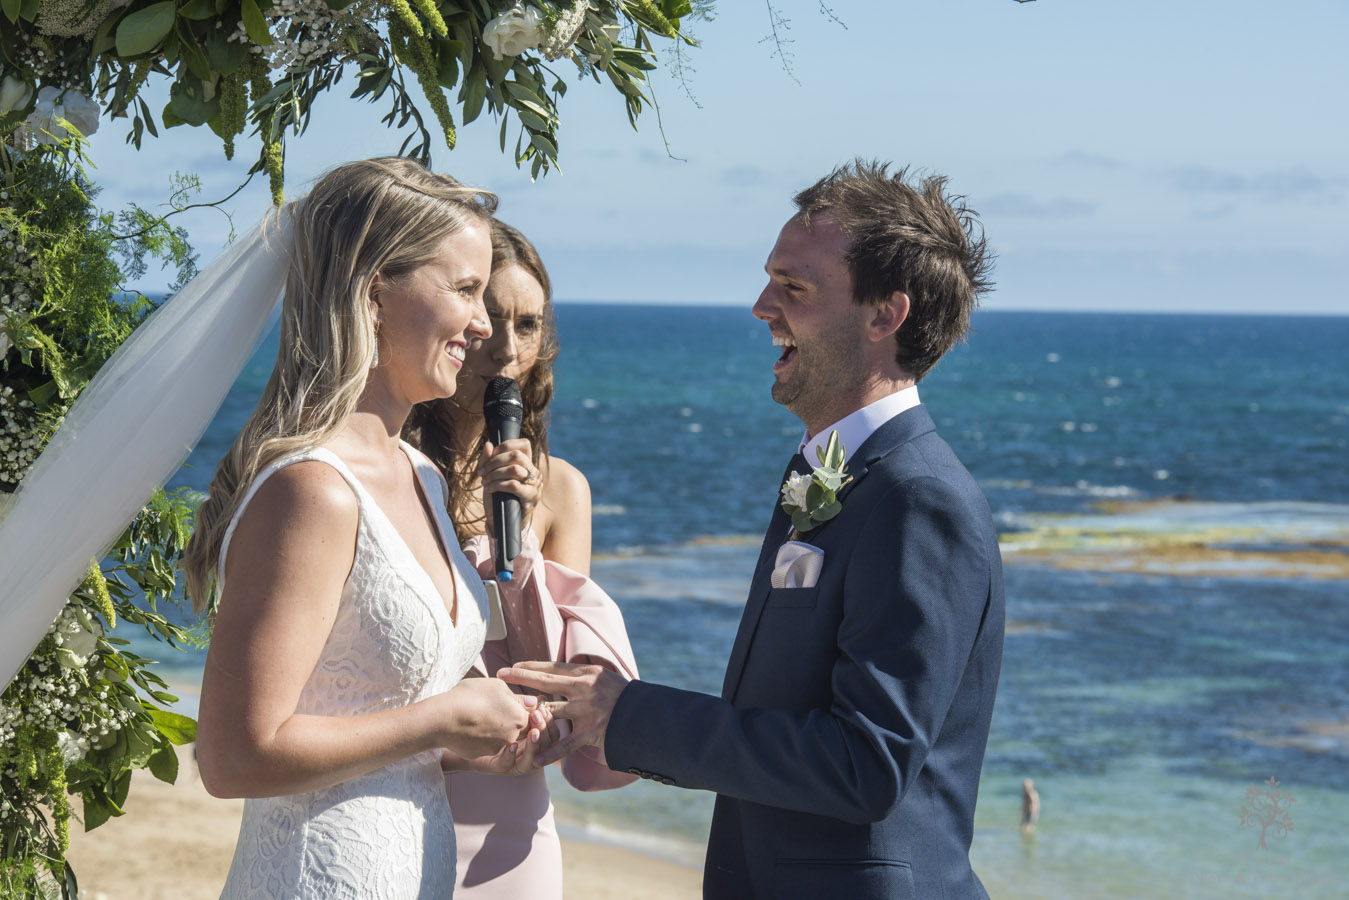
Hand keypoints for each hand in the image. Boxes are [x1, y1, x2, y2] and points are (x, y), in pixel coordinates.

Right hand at [438, 677, 534, 759]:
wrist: (443, 718)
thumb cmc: (470, 696)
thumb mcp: (497, 686)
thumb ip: (517, 697)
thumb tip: (531, 703)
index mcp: (519, 719)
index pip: (531, 718)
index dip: (521, 710)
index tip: (510, 702)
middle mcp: (512, 737)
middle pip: (518, 730)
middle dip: (510, 720)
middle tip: (492, 708)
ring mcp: (495, 749)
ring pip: (501, 739)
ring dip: (495, 729)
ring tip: (479, 714)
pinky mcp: (480, 755)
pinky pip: (485, 746)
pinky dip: (480, 738)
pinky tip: (469, 725)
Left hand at [440, 704, 550, 774]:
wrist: (454, 727)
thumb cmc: (482, 715)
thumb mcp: (503, 706)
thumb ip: (520, 705)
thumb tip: (539, 698)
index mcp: (530, 736)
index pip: (550, 733)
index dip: (550, 722)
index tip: (545, 709)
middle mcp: (524, 751)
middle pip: (546, 748)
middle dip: (545, 733)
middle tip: (539, 718)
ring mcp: (511, 761)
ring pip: (531, 761)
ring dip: (534, 746)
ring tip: (533, 732)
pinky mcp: (495, 766)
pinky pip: (507, 765)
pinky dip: (511, 755)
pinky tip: (512, 744)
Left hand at [481, 439, 541, 529]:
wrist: (502, 522)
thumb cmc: (497, 497)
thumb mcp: (490, 475)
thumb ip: (488, 460)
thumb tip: (488, 445)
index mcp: (527, 464)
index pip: (524, 444)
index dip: (506, 445)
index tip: (491, 456)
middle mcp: (534, 472)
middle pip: (517, 455)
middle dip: (494, 461)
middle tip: (482, 471)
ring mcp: (535, 485)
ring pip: (513, 469)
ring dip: (494, 474)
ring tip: (484, 481)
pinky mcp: (531, 498)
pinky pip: (513, 485)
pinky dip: (497, 485)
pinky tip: (489, 489)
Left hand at [496, 661, 628, 766]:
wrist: (646, 716)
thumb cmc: (624, 696)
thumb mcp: (604, 677)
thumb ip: (582, 677)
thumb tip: (559, 672)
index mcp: (588, 674)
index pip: (553, 667)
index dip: (531, 666)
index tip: (513, 665)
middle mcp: (584, 689)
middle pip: (546, 682)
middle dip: (521, 678)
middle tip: (500, 674)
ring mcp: (586, 711)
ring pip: (551, 712)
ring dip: (531, 715)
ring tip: (512, 717)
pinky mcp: (590, 732)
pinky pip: (565, 744)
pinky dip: (551, 752)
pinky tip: (536, 758)